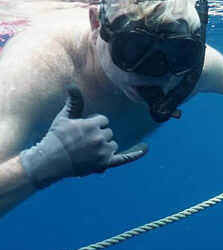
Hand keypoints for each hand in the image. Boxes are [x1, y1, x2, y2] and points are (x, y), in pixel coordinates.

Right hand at [20, 85, 147, 188]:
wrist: (50, 161)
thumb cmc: (56, 137)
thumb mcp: (64, 118)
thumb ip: (74, 102)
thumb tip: (73, 85)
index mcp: (91, 125)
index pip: (104, 120)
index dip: (94, 124)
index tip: (81, 130)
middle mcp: (100, 138)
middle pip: (109, 132)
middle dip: (98, 135)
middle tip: (81, 142)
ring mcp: (103, 152)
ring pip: (113, 144)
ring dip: (105, 146)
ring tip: (87, 151)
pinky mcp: (105, 164)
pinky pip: (124, 158)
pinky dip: (135, 154)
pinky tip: (145, 148)